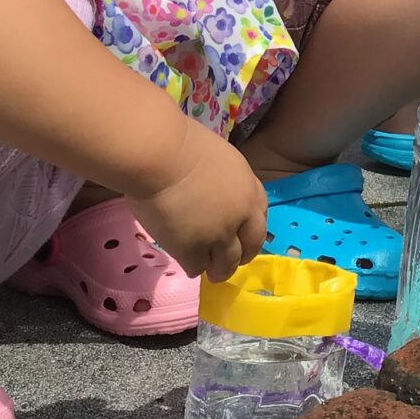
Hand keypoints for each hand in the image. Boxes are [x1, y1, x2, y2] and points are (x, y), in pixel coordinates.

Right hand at [124, 119, 267, 282]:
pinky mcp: (194, 250)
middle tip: (230, 263)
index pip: (260, 217)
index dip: (250, 229)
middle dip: (241, 256)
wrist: (159, 156)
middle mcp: (241, 215)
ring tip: (211, 273)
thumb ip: (224, 182)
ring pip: (226, 264)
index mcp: (248, 188)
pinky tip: (186, 263)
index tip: (243, 236)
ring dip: (219, 270)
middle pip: (250, 245)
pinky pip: (197, 267)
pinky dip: (192, 266)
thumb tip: (214, 192)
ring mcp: (219, 235)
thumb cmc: (180, 145)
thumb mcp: (219, 158)